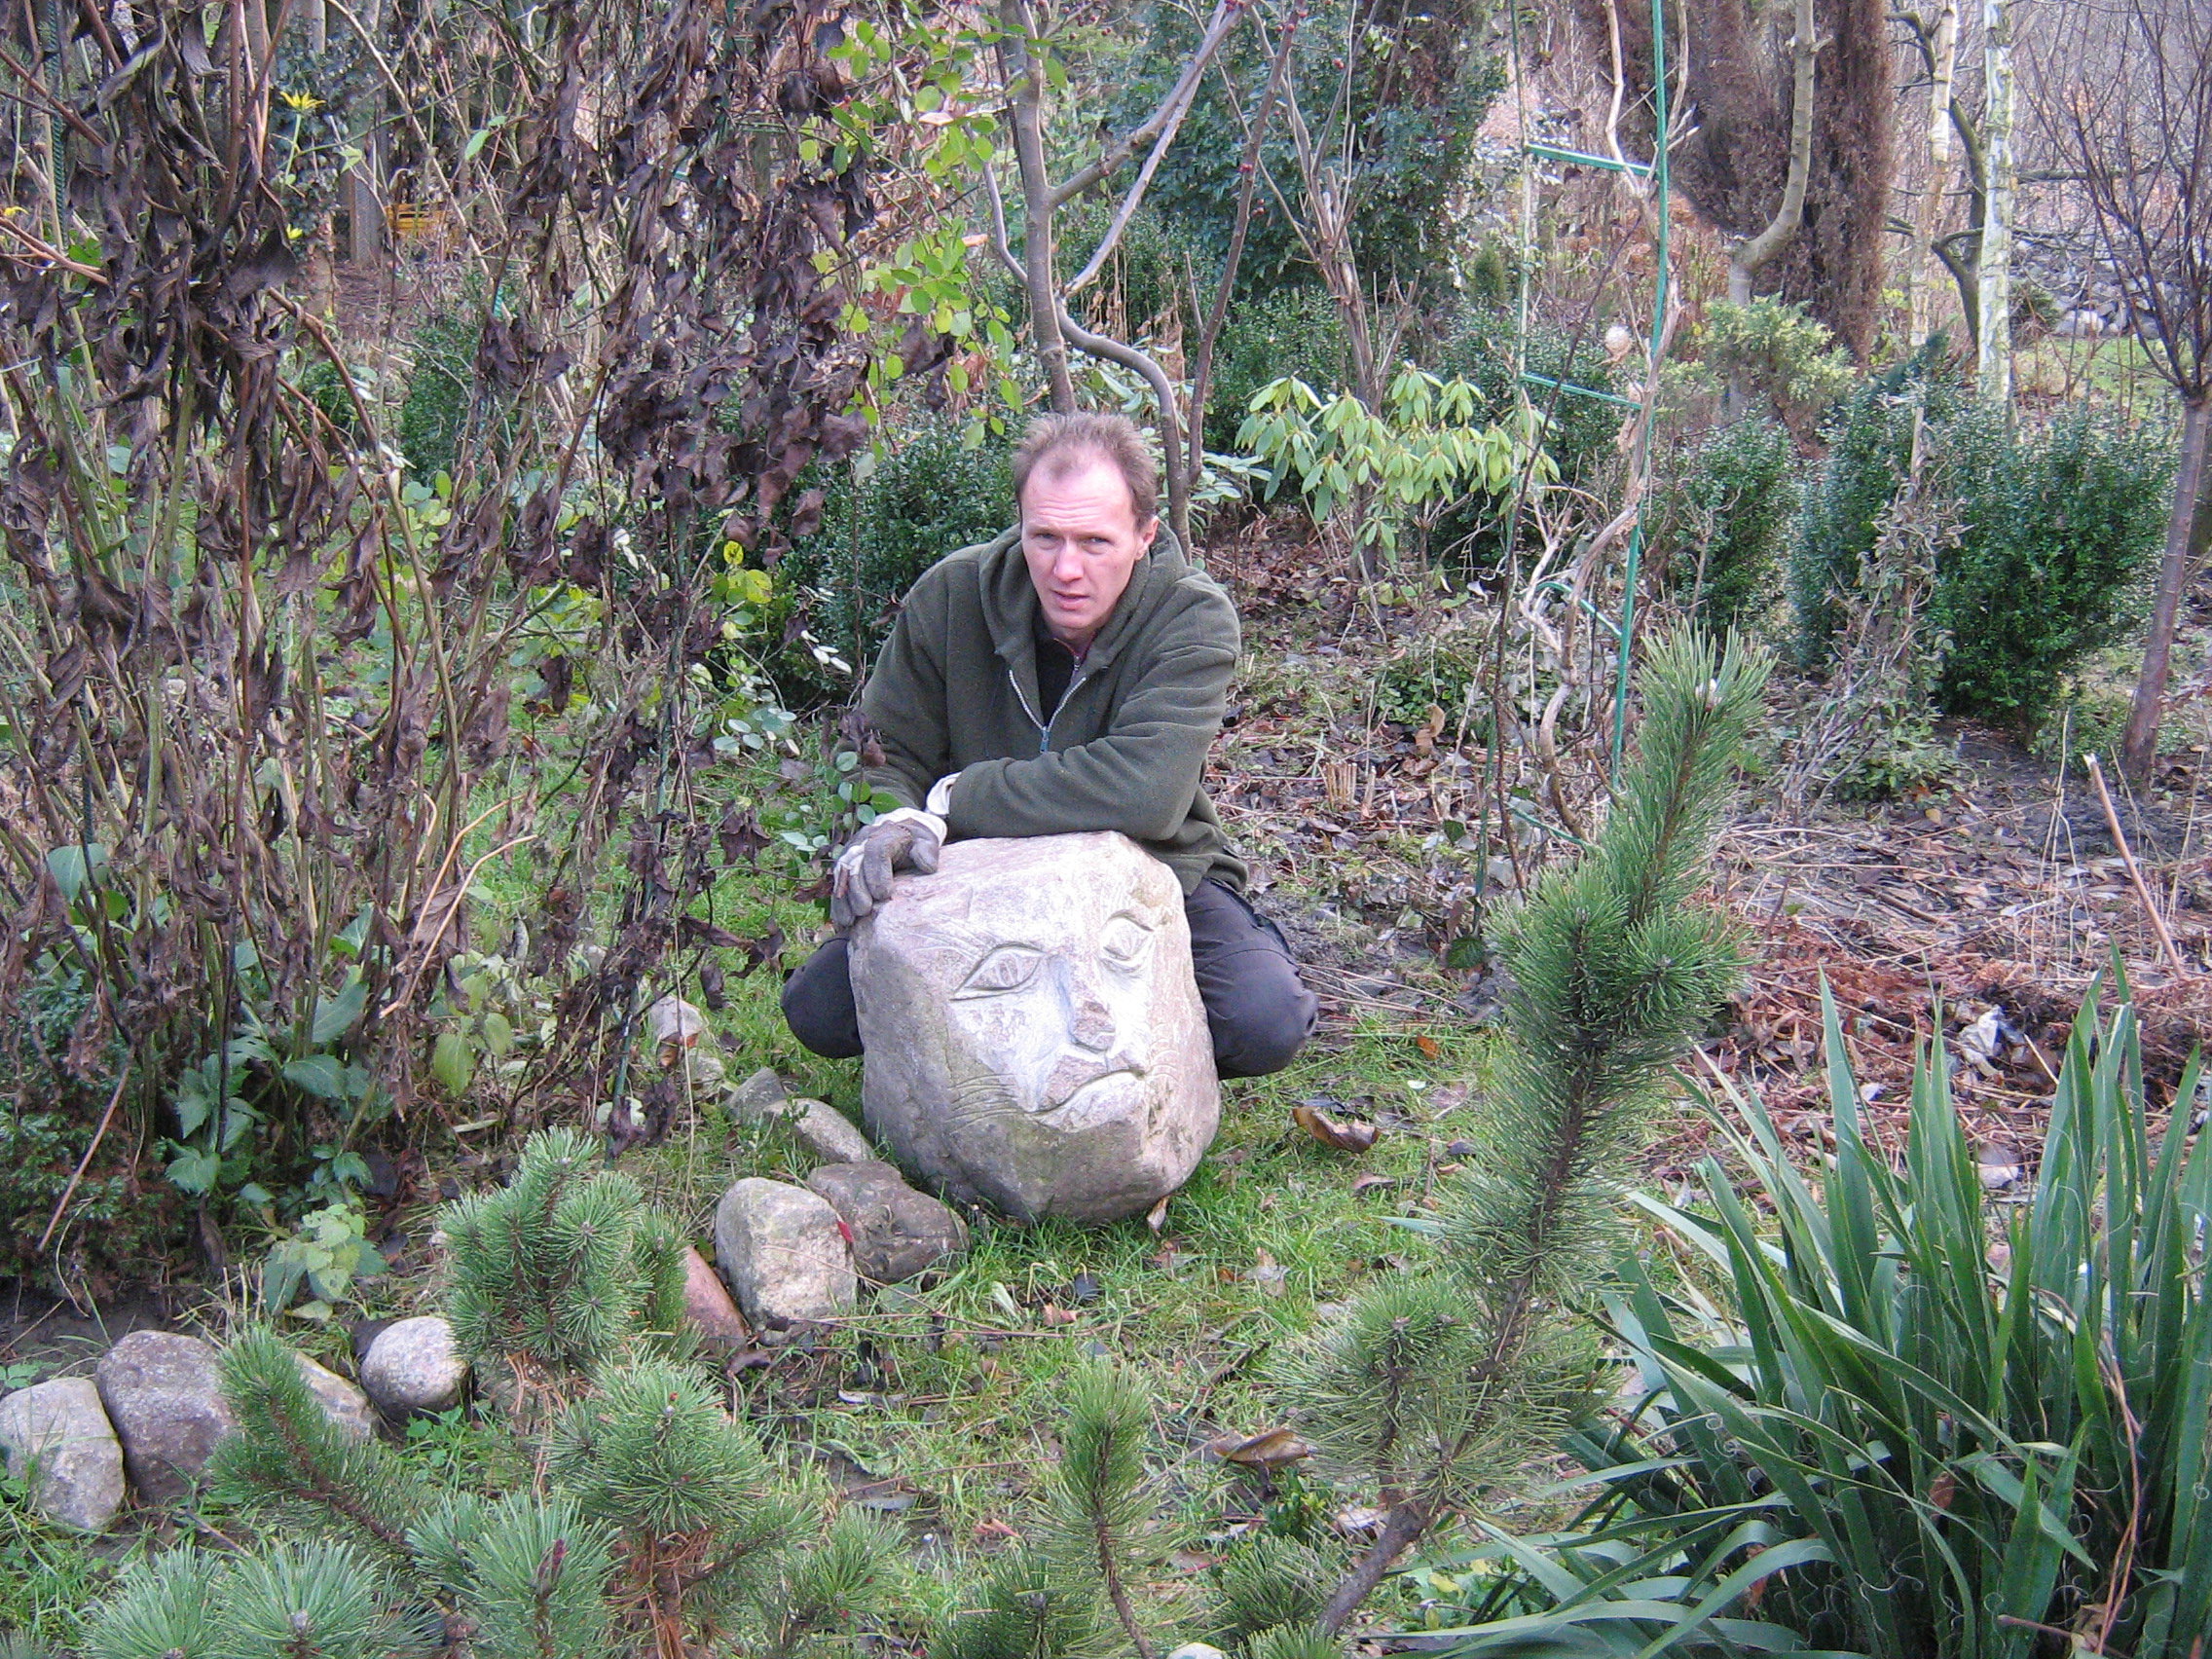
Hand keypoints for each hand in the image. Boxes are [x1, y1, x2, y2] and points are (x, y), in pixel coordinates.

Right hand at [829, 812, 942, 931]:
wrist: (903, 833)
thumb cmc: (916, 842)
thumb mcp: (927, 842)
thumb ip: (927, 851)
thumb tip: (928, 867)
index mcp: (885, 833)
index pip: (876, 850)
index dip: (877, 873)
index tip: (884, 895)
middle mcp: (863, 841)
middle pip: (855, 864)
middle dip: (858, 889)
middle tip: (864, 910)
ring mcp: (851, 852)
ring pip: (843, 874)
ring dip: (845, 898)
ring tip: (849, 919)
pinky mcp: (845, 865)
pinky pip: (839, 883)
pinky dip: (839, 901)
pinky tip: (841, 918)